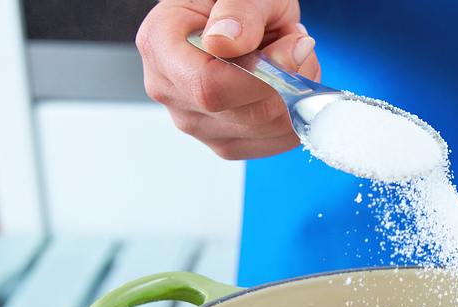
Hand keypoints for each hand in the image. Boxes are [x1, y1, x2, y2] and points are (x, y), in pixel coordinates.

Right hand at [136, 0, 319, 159]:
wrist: (238, 16)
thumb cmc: (235, 2)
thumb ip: (238, 10)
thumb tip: (225, 43)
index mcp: (161, 48)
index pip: (209, 86)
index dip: (262, 75)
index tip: (293, 44)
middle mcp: (171, 93)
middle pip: (244, 114)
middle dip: (287, 79)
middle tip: (296, 42)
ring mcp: (197, 124)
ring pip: (267, 130)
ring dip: (296, 93)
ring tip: (288, 56)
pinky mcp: (225, 142)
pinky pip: (277, 140)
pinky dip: (296, 111)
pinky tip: (285, 82)